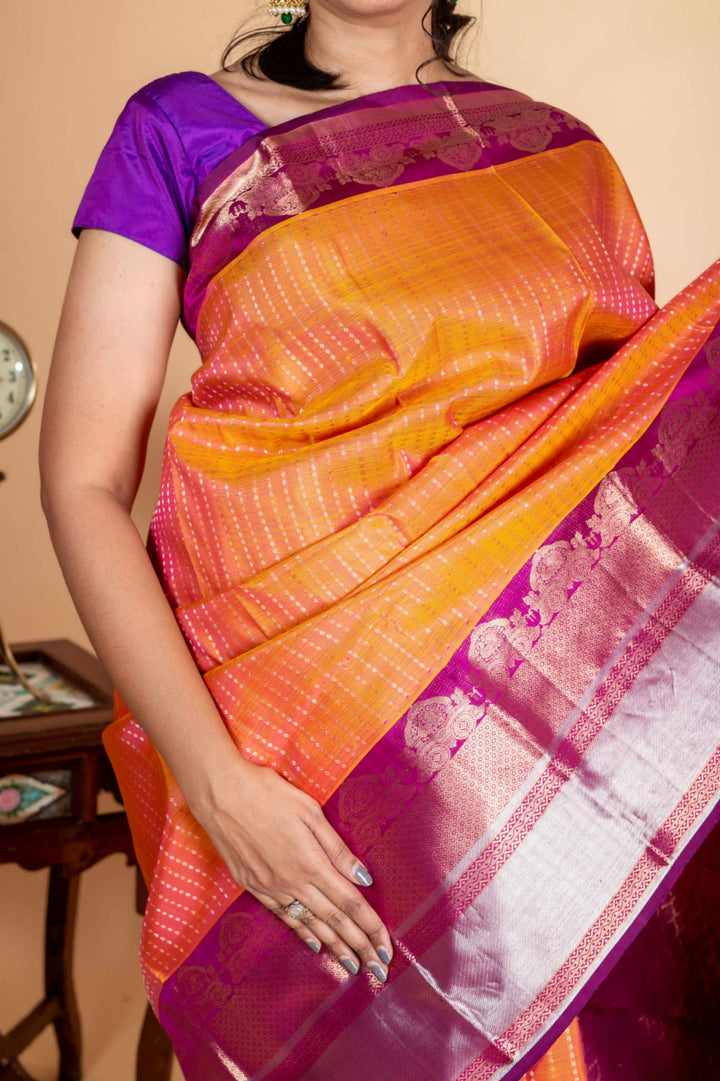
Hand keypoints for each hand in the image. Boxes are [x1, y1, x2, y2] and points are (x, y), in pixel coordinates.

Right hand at [188, 755, 392, 981]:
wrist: (219, 794)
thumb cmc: (268, 793)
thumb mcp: (310, 812)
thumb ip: (337, 848)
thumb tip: (363, 877)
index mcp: (312, 863)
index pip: (351, 903)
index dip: (371, 929)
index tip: (386, 950)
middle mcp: (293, 882)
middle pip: (334, 921)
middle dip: (360, 948)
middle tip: (379, 972)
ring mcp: (271, 888)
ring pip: (310, 924)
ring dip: (334, 947)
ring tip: (353, 967)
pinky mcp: (253, 886)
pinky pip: (284, 917)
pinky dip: (302, 933)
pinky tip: (315, 945)